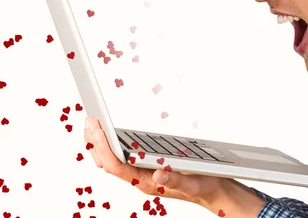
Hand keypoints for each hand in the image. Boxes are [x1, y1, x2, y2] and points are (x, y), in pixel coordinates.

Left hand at [83, 116, 225, 206]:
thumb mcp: (193, 183)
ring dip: (100, 144)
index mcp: (146, 183)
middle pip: (108, 163)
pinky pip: (121, 158)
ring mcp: (141, 174)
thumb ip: (176, 179)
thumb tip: (159, 173)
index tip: (97, 128)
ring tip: (92, 126)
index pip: (117, 166)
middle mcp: (140, 179)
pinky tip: (109, 136)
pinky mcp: (146, 168)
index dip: (104, 147)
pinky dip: (111, 146)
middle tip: (89, 121)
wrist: (212, 191)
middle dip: (96, 143)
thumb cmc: (204, 186)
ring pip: (112, 161)